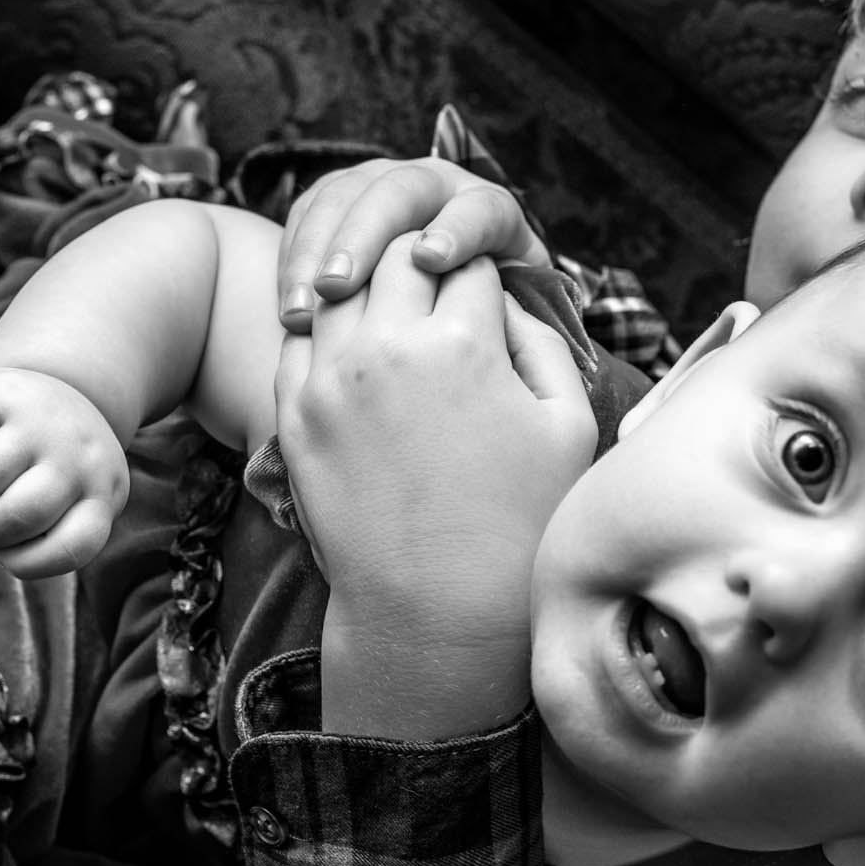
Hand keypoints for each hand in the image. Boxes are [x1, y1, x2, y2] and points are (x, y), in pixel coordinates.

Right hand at [0, 368, 129, 578]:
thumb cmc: (61, 468)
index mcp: (102, 494)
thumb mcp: (77, 501)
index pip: (72, 548)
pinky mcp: (2, 395)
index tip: (7, 556)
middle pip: (17, 515)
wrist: (67, 389)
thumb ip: (51, 533)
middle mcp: (77, 457)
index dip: (27, 565)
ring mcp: (40, 424)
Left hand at [275, 237, 594, 736]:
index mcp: (464, 342)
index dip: (484, 268)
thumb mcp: (570, 425)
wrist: (437, 611)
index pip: (468, 259)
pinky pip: (299, 340)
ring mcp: (331, 381)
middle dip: (422, 259)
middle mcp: (388, 348)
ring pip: (339, 287)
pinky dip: (326, 328)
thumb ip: (544, 342)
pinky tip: (352, 347)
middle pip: (395, 254)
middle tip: (438, 282)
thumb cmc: (520, 523)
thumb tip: (506, 296)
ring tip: (391, 307)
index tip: (489, 291)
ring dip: (367, 285)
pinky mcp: (295, 417)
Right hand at [277, 157, 549, 331]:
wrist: (437, 314)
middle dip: (364, 237)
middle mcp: (434, 187)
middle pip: (399, 193)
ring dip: (316, 254)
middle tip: (337, 287)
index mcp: (488, 212)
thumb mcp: (510, 321)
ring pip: (343, 198)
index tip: (431, 261)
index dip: (456, 229)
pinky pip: (308, 216)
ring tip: (300, 315)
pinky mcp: (338, 200)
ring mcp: (381, 185)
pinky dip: (293, 261)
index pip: (478, 209)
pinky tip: (289, 310)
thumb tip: (512, 329)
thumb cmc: (483, 328)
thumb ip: (515, 318)